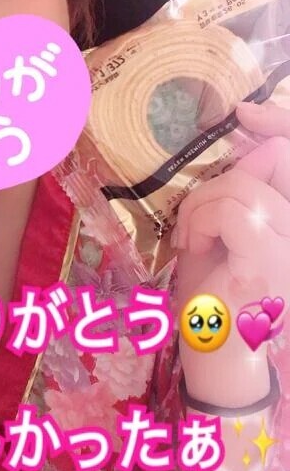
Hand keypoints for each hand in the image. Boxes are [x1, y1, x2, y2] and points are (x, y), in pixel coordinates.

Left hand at [174, 100, 289, 406]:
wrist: (214, 358)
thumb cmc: (213, 296)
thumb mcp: (224, 229)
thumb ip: (241, 188)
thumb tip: (254, 139)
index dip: (278, 123)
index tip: (242, 111)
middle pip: (272, 161)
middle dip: (215, 185)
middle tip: (192, 226)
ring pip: (242, 187)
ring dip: (200, 208)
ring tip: (192, 241)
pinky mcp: (270, 263)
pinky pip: (234, 211)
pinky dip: (202, 222)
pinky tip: (195, 248)